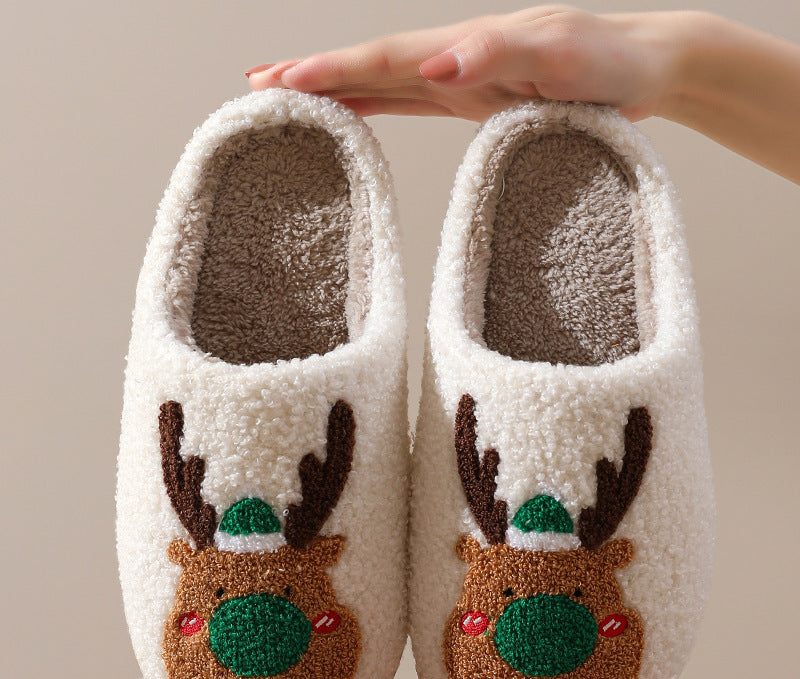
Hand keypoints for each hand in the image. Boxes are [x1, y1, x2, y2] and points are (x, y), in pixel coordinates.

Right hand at [245, 7, 689, 121]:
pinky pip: (411, 102)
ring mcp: (463, 78)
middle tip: (258, 85)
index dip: (331, 71)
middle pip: (370, 65)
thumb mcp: (561, 55)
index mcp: (466, 48)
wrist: (646, 67)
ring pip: (383, 82)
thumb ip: (498, 53)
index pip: (385, 59)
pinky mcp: (475, 100)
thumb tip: (436, 65)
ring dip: (335, 88)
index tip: (281, 82)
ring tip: (287, 94)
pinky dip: (374, 104)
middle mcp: (455, 59)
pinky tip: (354, 112)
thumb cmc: (609, 62)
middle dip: (314, 75)